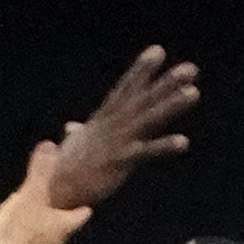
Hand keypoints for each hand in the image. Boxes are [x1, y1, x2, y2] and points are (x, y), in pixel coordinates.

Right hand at [0, 138, 92, 243]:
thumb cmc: (20, 229)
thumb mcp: (32, 193)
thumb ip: (41, 170)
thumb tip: (50, 146)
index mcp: (63, 225)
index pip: (81, 215)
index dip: (83, 208)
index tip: (85, 203)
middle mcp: (54, 242)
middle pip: (63, 228)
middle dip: (59, 218)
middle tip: (54, 207)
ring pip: (45, 241)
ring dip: (40, 232)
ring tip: (31, 220)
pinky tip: (14, 238)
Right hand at [51, 45, 198, 210]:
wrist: (50, 192)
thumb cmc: (58, 171)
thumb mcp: (71, 147)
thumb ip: (76, 135)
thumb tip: (71, 128)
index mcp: (102, 121)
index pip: (124, 90)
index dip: (140, 70)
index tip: (157, 51)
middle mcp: (111, 126)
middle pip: (142, 99)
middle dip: (166, 83)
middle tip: (191, 68)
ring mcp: (116, 142)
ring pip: (148, 119)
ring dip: (171, 105)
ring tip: (193, 92)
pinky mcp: (118, 163)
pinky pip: (145, 153)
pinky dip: (163, 146)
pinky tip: (184, 142)